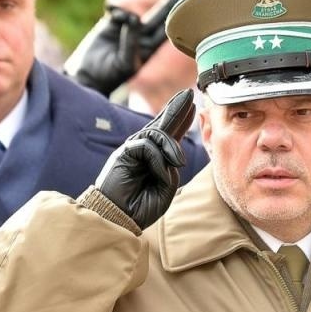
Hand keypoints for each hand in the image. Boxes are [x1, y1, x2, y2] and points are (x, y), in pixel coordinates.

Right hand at [65, 0, 181, 96]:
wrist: (85, 77)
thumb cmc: (108, 76)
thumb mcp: (124, 63)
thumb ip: (131, 42)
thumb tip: (134, 19)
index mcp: (147, 50)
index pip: (165, 32)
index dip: (175, 20)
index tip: (186, 8)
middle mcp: (138, 39)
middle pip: (156, 19)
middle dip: (166, 6)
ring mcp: (123, 31)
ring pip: (134, 15)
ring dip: (132, 11)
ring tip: (123, 19)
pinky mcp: (108, 27)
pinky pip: (116, 13)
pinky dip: (116, 11)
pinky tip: (110, 12)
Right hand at [92, 87, 194, 227]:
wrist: (118, 218)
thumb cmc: (140, 207)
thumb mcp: (166, 188)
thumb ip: (171, 168)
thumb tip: (169, 151)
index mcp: (154, 158)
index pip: (170, 133)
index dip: (181, 119)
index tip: (192, 105)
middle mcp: (143, 151)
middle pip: (162, 124)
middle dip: (176, 108)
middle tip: (188, 93)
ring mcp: (133, 151)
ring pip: (157, 133)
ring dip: (171, 147)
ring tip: (179, 163)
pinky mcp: (124, 154)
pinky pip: (147, 146)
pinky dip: (157, 159)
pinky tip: (160, 173)